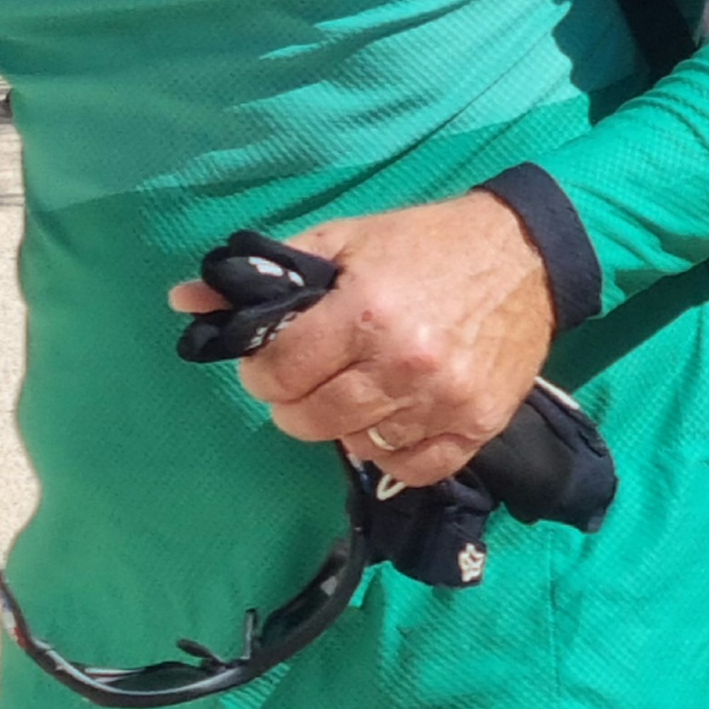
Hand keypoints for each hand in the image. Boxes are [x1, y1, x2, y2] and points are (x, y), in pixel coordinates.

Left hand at [181, 192, 556, 483]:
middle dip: (293, 403)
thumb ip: (270, 275)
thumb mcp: (343, 240)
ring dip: (343, 426)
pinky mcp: (477, 425)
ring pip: (358, 447)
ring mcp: (444, 401)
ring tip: (352, 393)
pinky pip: (413, 469)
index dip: (260, 372)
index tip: (268, 362)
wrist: (525, 255)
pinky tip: (389, 421)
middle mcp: (403, 363)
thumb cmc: (424, 244)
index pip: (279, 373)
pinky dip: (390, 452)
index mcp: (364, 311)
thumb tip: (184, 300)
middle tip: (306, 381)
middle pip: (312, 420)